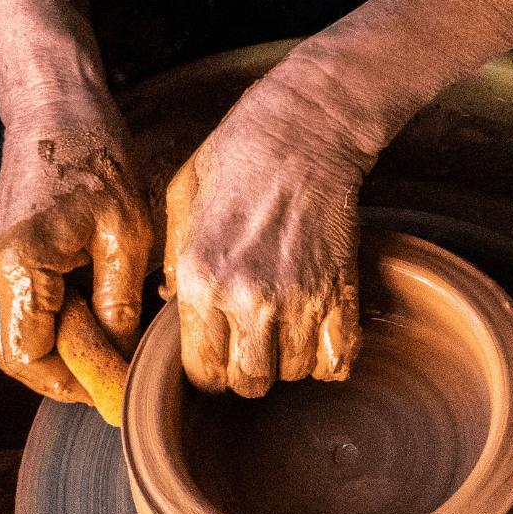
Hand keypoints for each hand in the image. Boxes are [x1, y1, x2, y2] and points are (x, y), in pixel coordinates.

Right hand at [0, 110, 152, 424]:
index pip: (29, 360)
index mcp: (19, 267)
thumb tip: (121, 358)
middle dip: (66, 372)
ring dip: (63, 347)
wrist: (56, 103)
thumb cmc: (95, 155)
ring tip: (112, 335)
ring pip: (20, 335)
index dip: (71, 384)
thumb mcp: (125, 233)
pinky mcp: (2, 255)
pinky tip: (98, 305)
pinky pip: (25, 309)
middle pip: (18, 356)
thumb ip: (119, 303)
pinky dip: (58, 321)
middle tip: (116, 370)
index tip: (114, 388)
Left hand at [163, 75, 371, 396]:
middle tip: (251, 343)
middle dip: (248, 370)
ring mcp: (298, 298)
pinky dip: (329, 358)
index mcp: (199, 279)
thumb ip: (173, 262)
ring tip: (284, 328)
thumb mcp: (181, 201)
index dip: (209, 370)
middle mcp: (246, 298)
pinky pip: (338, 360)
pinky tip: (318, 335)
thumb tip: (172, 304)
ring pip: (293, 374)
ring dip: (288, 361)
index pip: (201, 372)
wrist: (303, 130)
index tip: (217, 353)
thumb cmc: (237, 156)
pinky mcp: (340, 291)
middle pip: (249, 383)